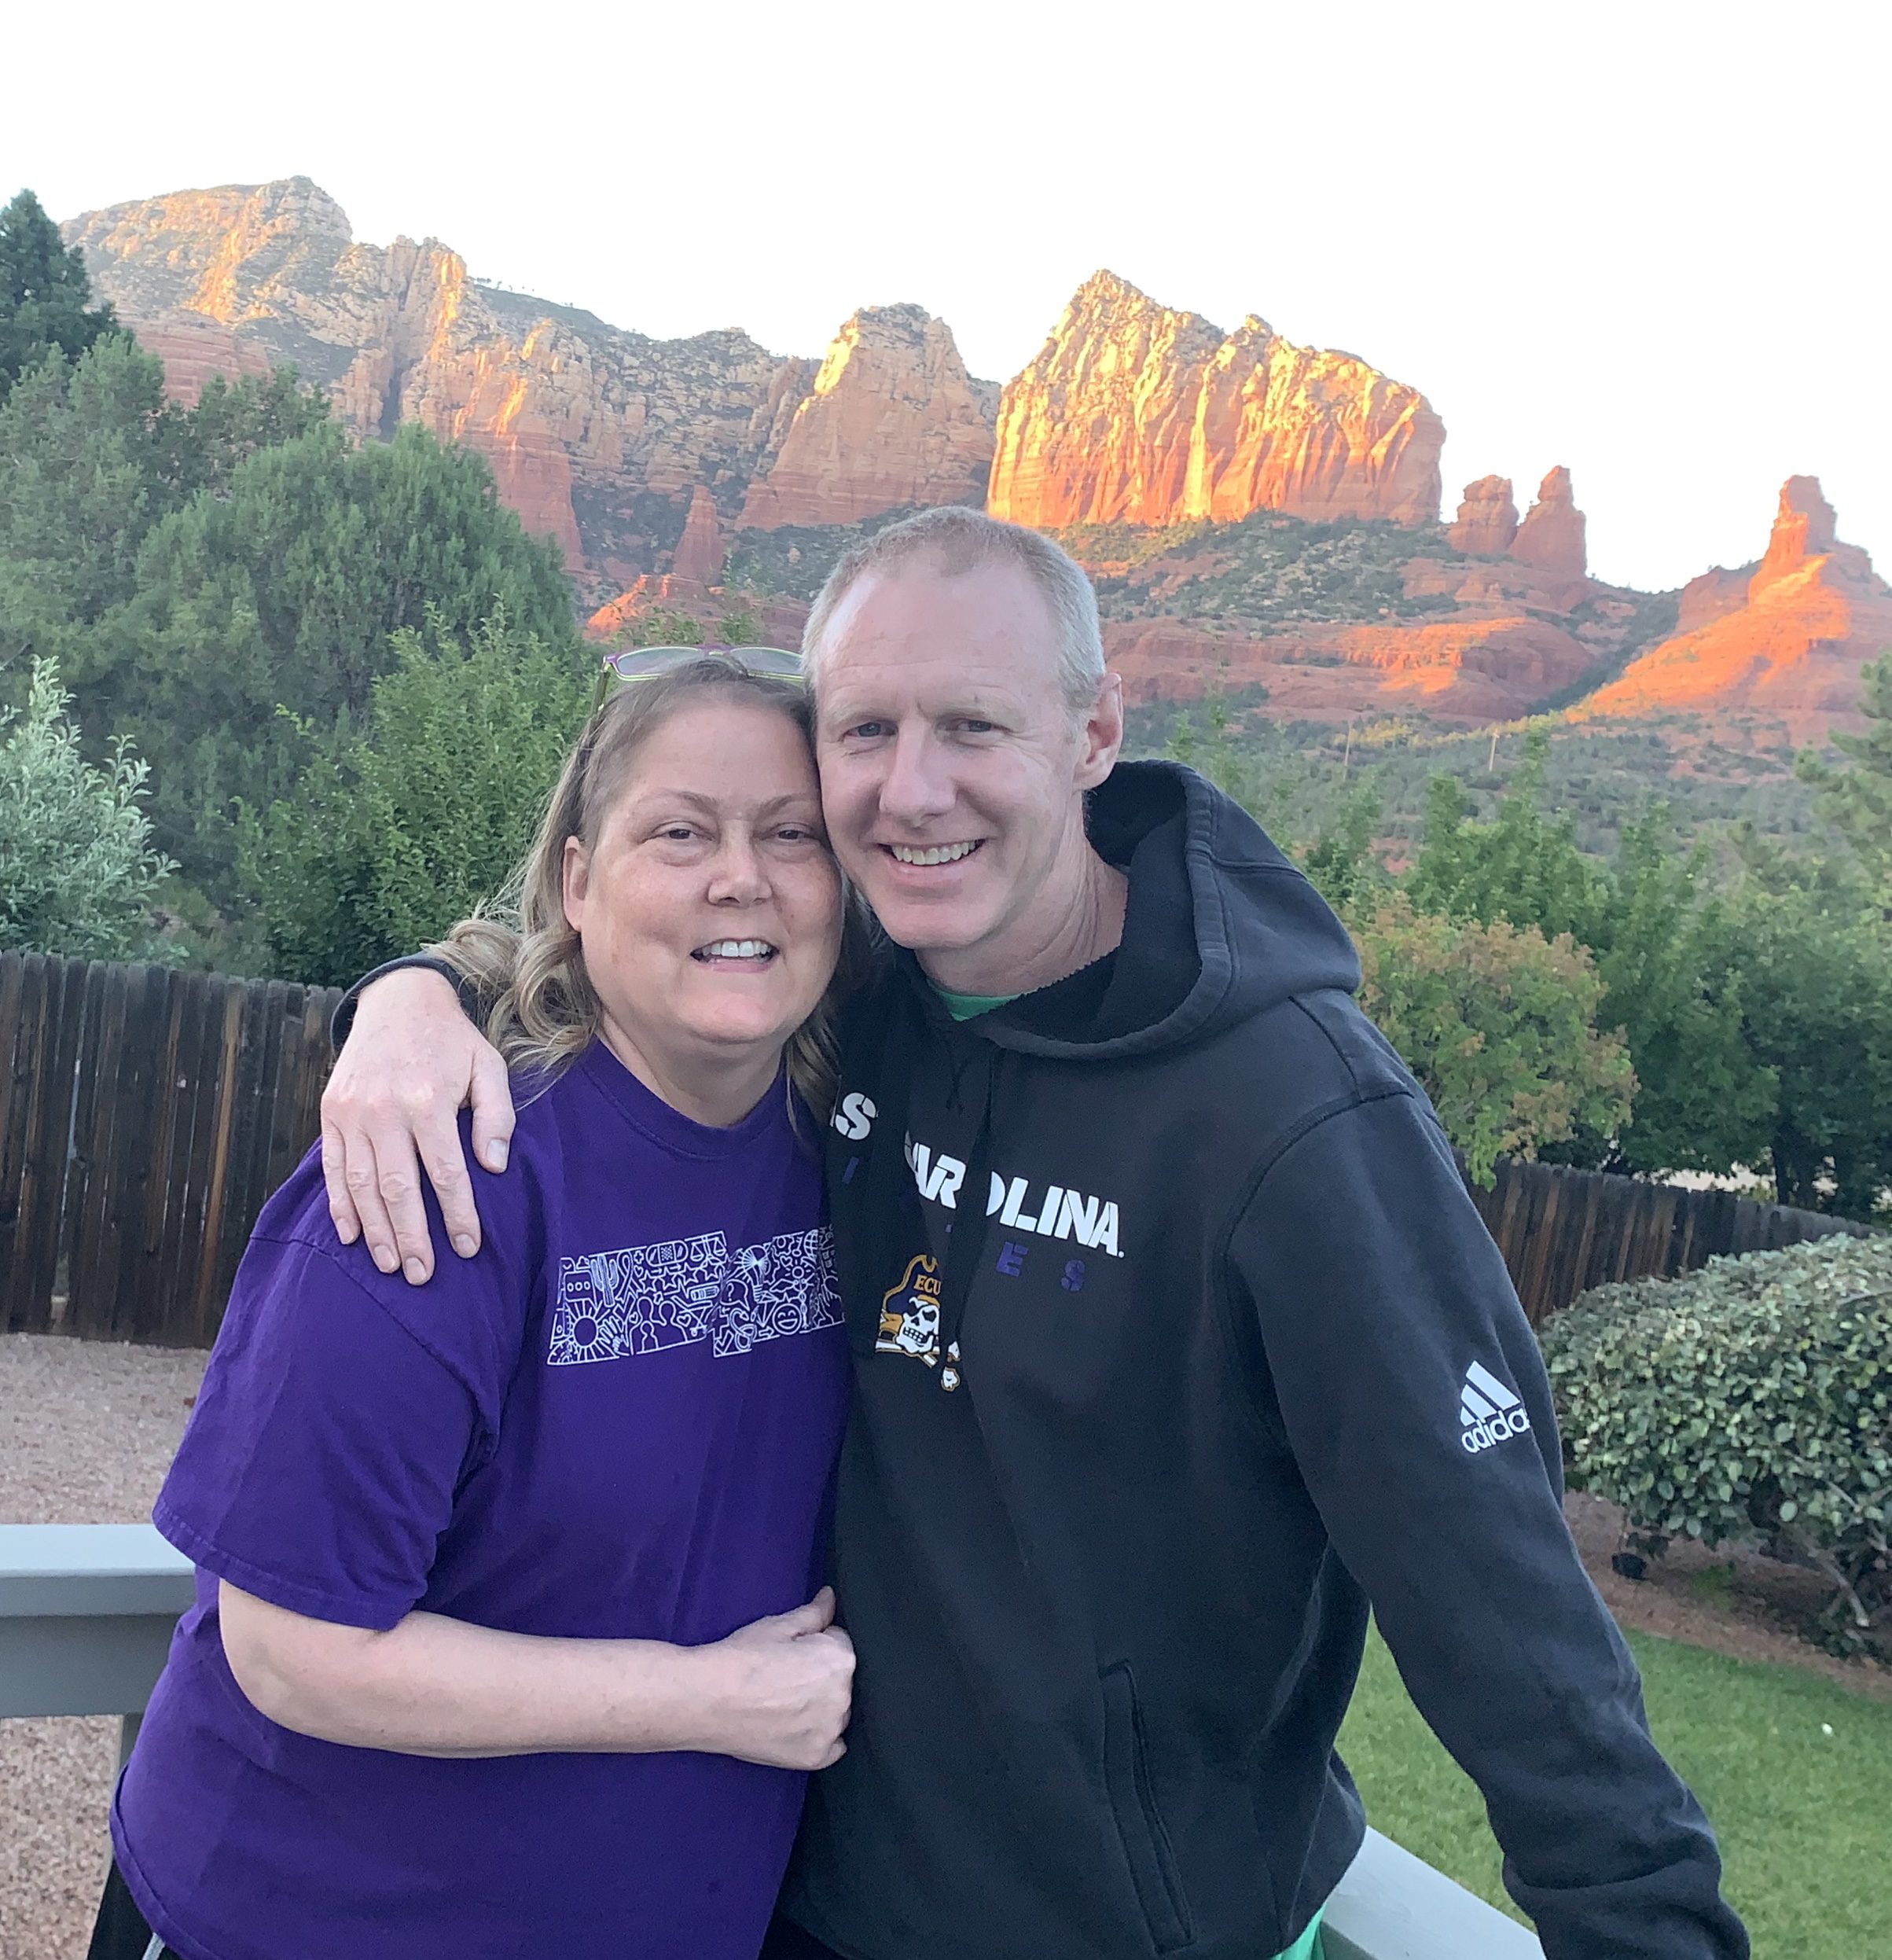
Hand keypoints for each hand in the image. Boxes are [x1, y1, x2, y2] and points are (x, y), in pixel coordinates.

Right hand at [321, 968, 515, 1282]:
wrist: (397, 1000)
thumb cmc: (451, 1041)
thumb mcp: (488, 1067)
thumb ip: (495, 1117)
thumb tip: (493, 1167)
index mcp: (429, 1101)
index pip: (445, 1173)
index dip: (456, 1215)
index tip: (467, 1247)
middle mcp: (386, 1110)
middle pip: (398, 1188)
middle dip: (411, 1237)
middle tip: (423, 1275)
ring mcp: (352, 1112)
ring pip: (360, 1184)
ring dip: (375, 1231)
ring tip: (390, 1265)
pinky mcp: (330, 1112)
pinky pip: (331, 1167)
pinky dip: (339, 1205)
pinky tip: (350, 1235)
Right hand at [694, 1587, 855, 1771]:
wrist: (708, 1700)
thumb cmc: (743, 1658)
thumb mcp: (779, 1625)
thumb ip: (814, 1612)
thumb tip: (830, 1598)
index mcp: (839, 1659)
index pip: (840, 1644)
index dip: (815, 1643)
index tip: (793, 1651)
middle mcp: (842, 1696)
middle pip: (841, 1681)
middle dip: (821, 1675)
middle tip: (785, 1676)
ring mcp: (829, 1731)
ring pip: (836, 1713)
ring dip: (821, 1707)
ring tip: (784, 1702)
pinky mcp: (814, 1758)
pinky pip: (832, 1747)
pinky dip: (819, 1738)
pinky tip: (795, 1728)